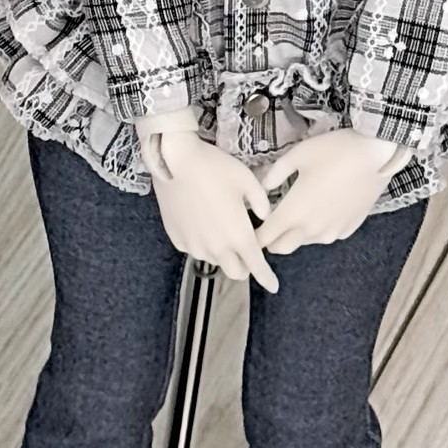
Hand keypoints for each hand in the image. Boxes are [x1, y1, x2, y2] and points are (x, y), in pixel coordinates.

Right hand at [145, 126, 299, 294]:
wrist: (174, 161)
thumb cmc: (215, 168)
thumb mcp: (248, 181)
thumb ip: (262, 203)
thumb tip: (265, 216)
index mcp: (239, 236)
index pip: (257, 267)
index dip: (267, 278)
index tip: (273, 286)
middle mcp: (217, 248)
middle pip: (235, 272)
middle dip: (245, 266)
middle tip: (246, 249)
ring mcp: (194, 245)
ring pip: (215, 260)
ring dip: (223, 252)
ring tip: (220, 226)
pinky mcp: (177, 239)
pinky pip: (195, 248)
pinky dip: (203, 242)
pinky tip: (201, 221)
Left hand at [254, 130, 406, 256]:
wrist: (375, 155)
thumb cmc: (333, 151)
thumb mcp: (296, 155)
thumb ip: (274, 175)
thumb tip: (261, 187)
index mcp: (293, 213)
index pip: (264, 238)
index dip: (253, 235)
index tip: (249, 226)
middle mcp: (311, 229)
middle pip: (281, 247)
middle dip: (271, 239)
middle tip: (269, 221)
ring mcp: (331, 232)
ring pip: (303, 242)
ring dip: (295, 233)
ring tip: (298, 210)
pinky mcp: (348, 229)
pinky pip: (325, 235)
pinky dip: (317, 227)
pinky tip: (322, 206)